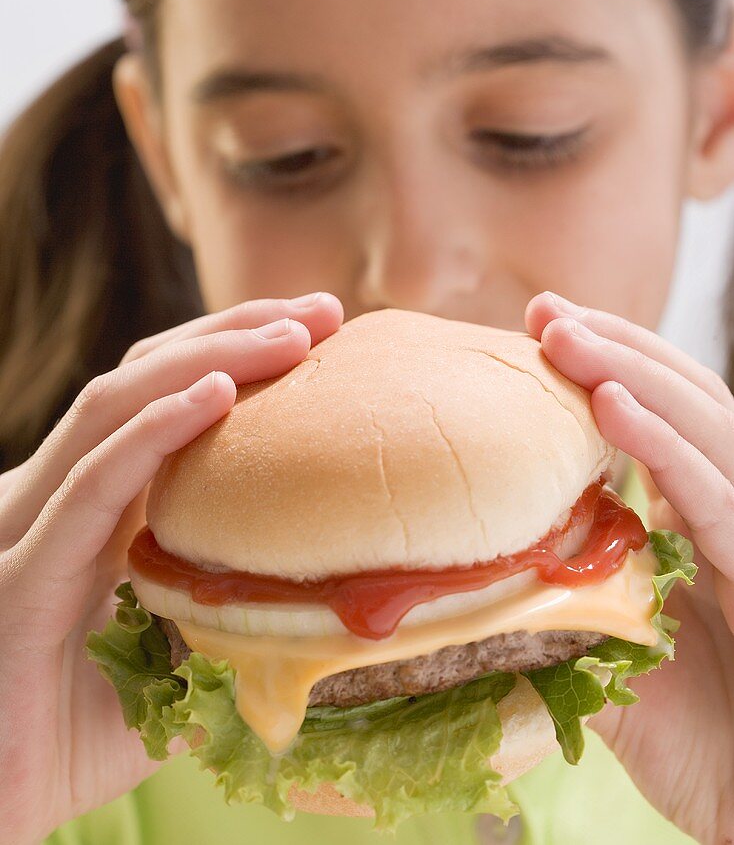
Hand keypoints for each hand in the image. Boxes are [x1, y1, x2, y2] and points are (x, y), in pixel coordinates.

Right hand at [0, 293, 342, 844]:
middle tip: (324, 311)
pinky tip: (214, 395)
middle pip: (146, 376)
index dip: (238, 351)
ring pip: (115, 407)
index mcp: (105, 502)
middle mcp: (65, 493)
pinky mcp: (22, 571)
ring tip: (291, 336)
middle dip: (237, 332)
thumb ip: (231, 602)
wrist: (3, 802)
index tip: (324, 331)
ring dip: (208, 359)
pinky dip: (153, 432)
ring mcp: (35, 521)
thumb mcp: (182, 647)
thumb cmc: (86, 731)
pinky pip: (92, 484)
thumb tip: (329, 577)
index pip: (168, 396)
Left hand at [526, 292, 733, 844]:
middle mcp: (728, 513)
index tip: (540, 326)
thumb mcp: (611, 654)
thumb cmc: (694, 741)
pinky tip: (614, 405)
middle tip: (545, 310)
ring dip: (633, 374)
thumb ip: (561, 600)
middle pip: (683, 404)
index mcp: (694, 523)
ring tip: (566, 334)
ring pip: (706, 431)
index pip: (659, 417)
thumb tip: (466, 566)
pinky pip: (717, 498)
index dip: (608, 365)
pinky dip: (667, 448)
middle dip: (614, 348)